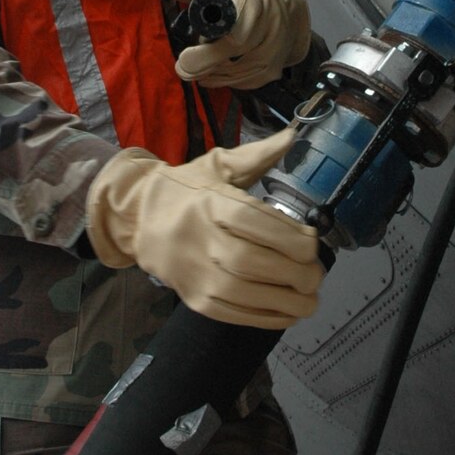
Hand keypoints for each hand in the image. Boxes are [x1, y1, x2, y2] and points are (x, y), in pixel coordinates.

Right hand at [85, 128, 321, 328]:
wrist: (137, 220)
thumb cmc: (185, 190)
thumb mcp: (216, 165)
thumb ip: (257, 155)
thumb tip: (293, 136)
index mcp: (208, 202)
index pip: (252, 221)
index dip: (289, 235)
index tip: (312, 240)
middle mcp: (199, 239)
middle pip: (251, 261)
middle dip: (294, 272)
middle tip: (316, 274)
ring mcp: (194, 273)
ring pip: (244, 293)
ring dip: (287, 300)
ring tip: (311, 298)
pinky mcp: (194, 299)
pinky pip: (234, 314)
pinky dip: (267, 317)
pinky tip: (289, 311)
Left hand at [155, 0, 310, 89]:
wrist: (289, 11)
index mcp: (253, 2)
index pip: (234, 30)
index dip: (210, 48)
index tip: (185, 60)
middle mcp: (268, 30)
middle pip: (230, 56)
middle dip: (203, 63)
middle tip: (182, 66)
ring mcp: (271, 54)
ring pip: (233, 75)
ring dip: (210, 74)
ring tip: (194, 67)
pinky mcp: (271, 73)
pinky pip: (241, 83)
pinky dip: (223, 80)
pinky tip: (211, 73)